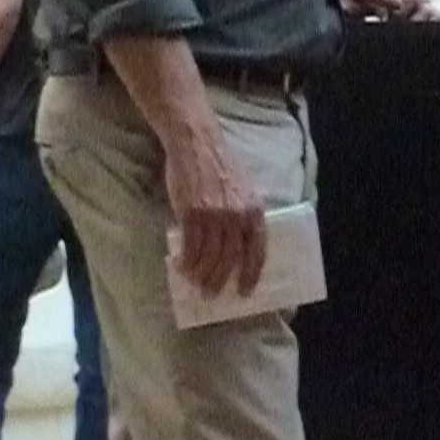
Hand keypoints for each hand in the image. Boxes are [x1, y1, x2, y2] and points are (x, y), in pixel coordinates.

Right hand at [163, 124, 265, 297]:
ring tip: (196, 285)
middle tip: (211, 294)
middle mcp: (237, 214)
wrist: (197, 144)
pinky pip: (190, 247)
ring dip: (201, 275)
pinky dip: (186, 261)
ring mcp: (214, 215)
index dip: (251, 272)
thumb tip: (237, 246)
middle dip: (220, 280)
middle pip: (230, 258)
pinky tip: (181, 267)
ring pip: (209, 257)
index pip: (257, 248)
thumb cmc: (220, 167)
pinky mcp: (191, 214)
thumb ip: (243, 214)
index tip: (244, 291)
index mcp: (254, 208)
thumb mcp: (243, 189)